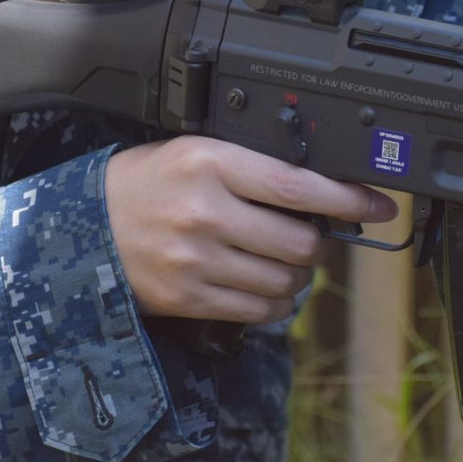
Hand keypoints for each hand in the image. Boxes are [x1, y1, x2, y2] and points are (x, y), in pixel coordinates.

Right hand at [104, 136, 397, 322]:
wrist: (84, 225)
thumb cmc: (147, 183)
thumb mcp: (195, 151)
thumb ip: (251, 165)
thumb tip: (323, 189)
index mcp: (210, 163)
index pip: (298, 186)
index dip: (349, 199)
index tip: (379, 205)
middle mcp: (204, 212)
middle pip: (299, 242)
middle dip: (320, 244)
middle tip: (314, 235)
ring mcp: (195, 260)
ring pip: (285, 281)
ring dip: (299, 277)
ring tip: (285, 262)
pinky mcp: (188, 298)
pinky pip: (259, 310)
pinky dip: (276, 303)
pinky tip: (265, 286)